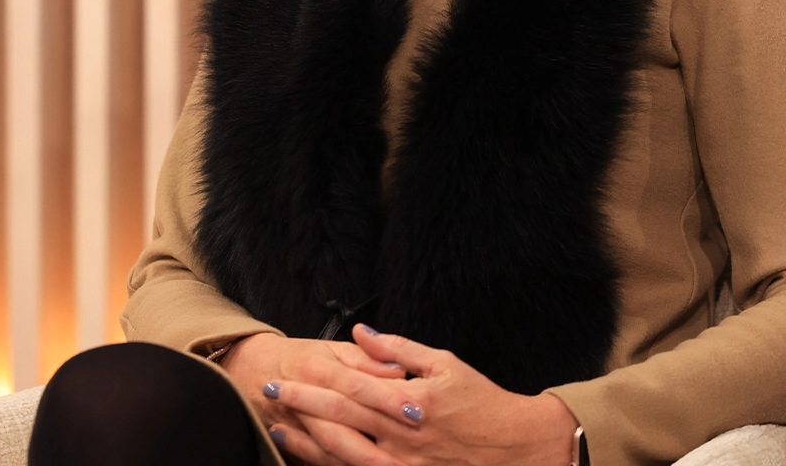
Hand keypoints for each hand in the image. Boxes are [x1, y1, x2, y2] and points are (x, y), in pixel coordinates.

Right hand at [219, 333, 410, 461]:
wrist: (252, 371)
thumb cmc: (300, 358)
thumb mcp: (333, 349)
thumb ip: (368, 359)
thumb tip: (399, 371)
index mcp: (320, 368)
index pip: (359, 385)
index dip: (388, 399)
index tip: (416, 410)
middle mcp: (308, 397)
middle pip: (344, 422)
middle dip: (377, 439)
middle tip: (409, 452)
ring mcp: (299, 424)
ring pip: (330, 447)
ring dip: (360, 459)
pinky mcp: (293, 444)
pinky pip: (318, 460)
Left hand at [263, 324, 577, 465]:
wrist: (516, 450)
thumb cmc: (483, 405)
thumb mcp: (446, 365)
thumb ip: (399, 350)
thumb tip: (364, 332)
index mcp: (409, 402)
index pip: (347, 391)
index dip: (310, 384)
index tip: (282, 377)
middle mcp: (401, 438)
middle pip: (337, 423)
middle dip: (298, 409)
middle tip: (269, 397)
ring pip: (342, 456)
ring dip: (307, 444)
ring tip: (280, 432)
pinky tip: (315, 459)